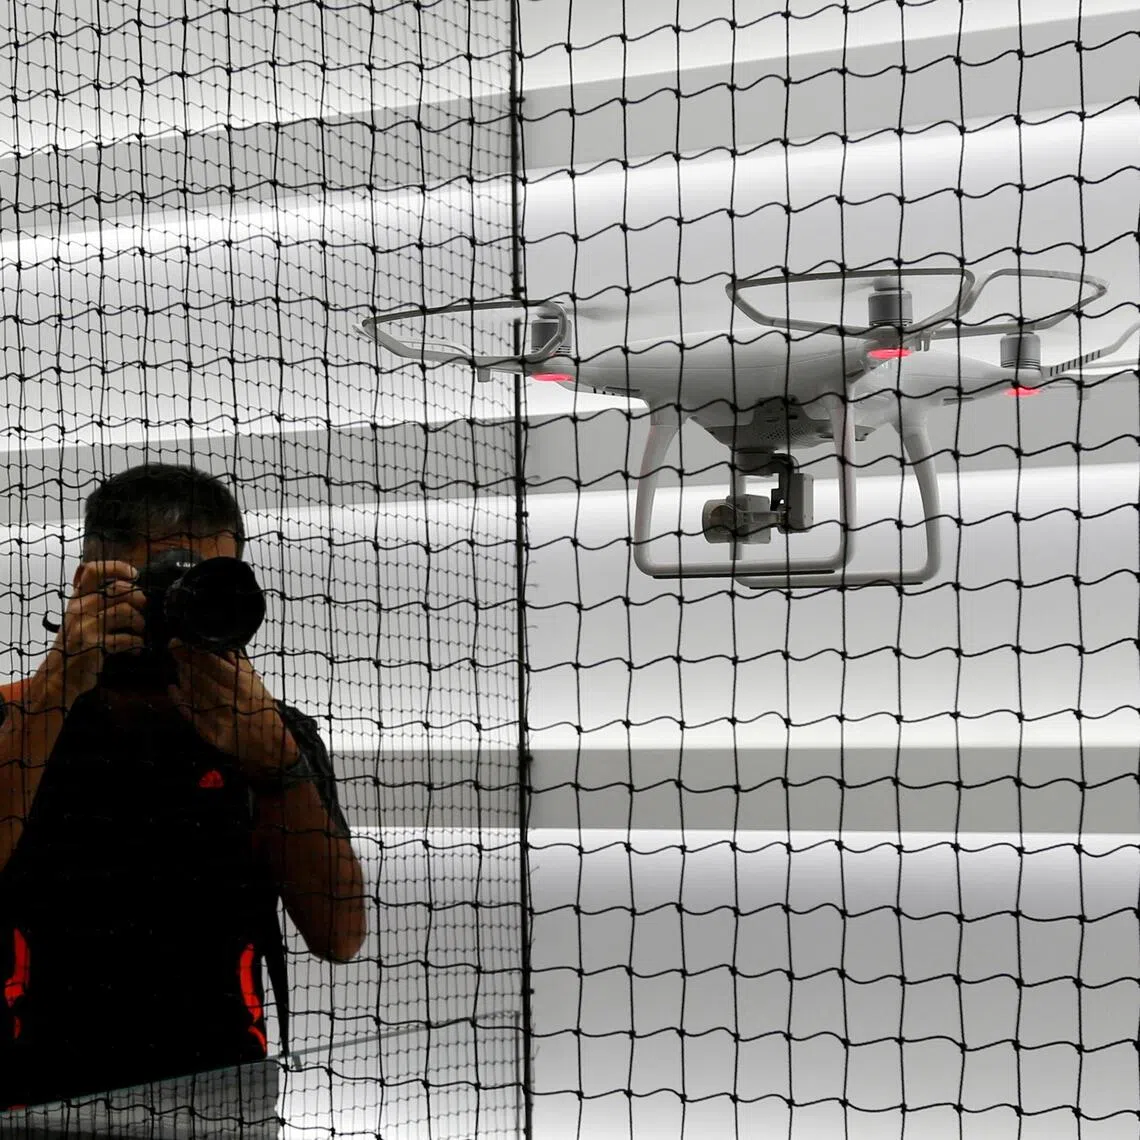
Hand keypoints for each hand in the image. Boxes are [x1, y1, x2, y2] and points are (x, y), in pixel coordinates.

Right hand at [50, 561, 148, 706]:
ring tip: (139, 630)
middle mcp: (80, 608)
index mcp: (77, 599)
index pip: (92, 570)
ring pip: (125, 611)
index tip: (133, 575)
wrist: (59, 675)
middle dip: (138, 598)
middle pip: (118, 590)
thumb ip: (94, 597)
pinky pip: (125, 638)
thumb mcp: (79, 616)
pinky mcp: (94, 645)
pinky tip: (137, 647)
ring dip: (139, 621)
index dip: (116, 567)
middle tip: (142, 608)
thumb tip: (128, 582)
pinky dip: (137, 642)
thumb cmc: (75, 643)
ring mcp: (85, 626)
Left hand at [165, 639, 292, 780]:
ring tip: (180, 668)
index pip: (210, 663)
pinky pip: (189, 712)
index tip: (178, 642)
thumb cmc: (264, 710)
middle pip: (197, 676)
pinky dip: (179, 699)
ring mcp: (216, 717)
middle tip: (176, 650)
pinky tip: (174, 689)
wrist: (270, 744)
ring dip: (182, 677)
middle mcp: (227, 699)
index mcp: (241, 684)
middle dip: (183, 661)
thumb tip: (222, 646)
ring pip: (191, 691)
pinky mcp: (209, 732)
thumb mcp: (257, 683)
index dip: (190, 651)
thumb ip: (239, 664)